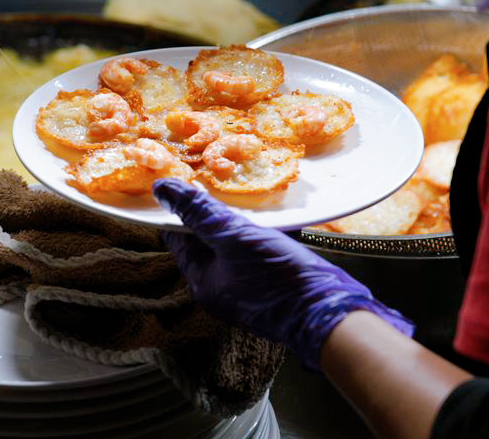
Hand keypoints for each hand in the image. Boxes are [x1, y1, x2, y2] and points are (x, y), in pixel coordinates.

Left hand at [154, 178, 412, 370]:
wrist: (327, 311)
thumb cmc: (275, 276)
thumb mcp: (233, 237)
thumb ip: (199, 213)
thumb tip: (162, 188)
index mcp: (202, 280)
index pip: (177, 237)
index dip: (177, 208)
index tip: (184, 179)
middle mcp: (220, 286)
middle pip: (206, 240)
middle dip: (211, 211)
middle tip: (217, 178)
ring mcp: (246, 287)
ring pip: (234, 244)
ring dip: (239, 220)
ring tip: (245, 191)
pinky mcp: (271, 282)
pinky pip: (257, 251)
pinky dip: (260, 232)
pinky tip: (271, 215)